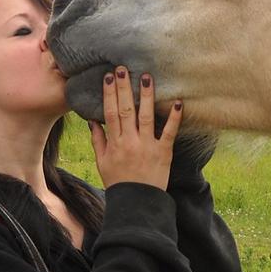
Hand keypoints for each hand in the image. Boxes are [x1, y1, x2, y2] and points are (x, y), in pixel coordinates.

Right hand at [89, 67, 182, 190]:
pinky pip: (169, 132)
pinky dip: (174, 117)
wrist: (137, 203)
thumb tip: (92, 120)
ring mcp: (147, 146)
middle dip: (124, 88)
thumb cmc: (119, 182)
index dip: (109, 94)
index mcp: (114, 143)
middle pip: (126, 110)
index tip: (108, 77)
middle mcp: (130, 142)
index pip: (110, 113)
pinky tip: (177, 101)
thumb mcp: (102, 162)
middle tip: (123, 68)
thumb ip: (98, 140)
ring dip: (146, 95)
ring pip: (146, 116)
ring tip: (147, 77)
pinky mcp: (164, 152)